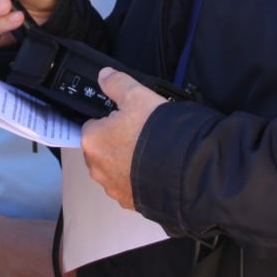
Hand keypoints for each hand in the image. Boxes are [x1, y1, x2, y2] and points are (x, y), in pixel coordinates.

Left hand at [80, 67, 167, 211]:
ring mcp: (113, 187)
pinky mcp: (129, 201)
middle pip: (103, 148)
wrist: (184, 172)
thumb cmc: (157, 135)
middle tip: (141, 133)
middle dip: (118, 141)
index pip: (92, 125)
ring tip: (151, 151)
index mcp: (92, 140)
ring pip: (116, 168)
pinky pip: (130, 185)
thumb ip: (117, 83)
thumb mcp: (138, 96)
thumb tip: (105, 75)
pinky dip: (139, 178)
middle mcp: (97, 168)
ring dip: (128, 161)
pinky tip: (155, 168)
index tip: (126, 119)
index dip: (111, 119)